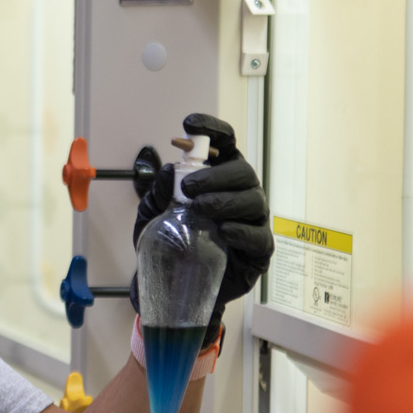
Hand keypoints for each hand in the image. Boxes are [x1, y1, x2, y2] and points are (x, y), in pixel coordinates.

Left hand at [131, 113, 272, 347]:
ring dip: (226, 200)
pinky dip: (242, 231)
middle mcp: (240, 196)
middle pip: (242, 172)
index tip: (191, 124)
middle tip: (189, 187)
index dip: (213, 130)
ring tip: (201, 208)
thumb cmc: (168, 245)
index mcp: (218, 180)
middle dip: (217, 175)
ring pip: (253, 200)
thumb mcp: (153, 217)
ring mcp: (252, 222)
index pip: (224, 147)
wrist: (172, 288)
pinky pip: (259, 237)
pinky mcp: (257, 252)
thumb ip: (158, 194)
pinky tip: (224, 231)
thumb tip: (166, 170)